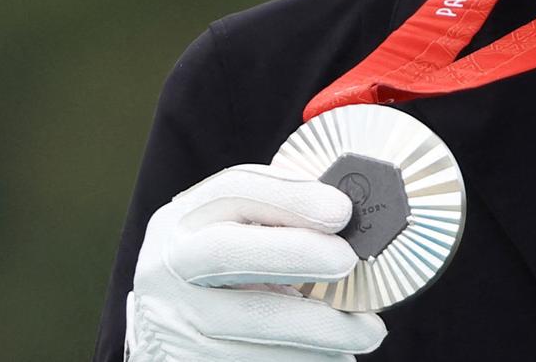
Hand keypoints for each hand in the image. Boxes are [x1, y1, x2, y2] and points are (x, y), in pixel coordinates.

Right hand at [126, 163, 388, 361]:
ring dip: (320, 328)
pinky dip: (304, 358)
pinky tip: (336, 355)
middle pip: (225, 251)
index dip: (289, 196)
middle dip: (295, 253)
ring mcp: (174, 318)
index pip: (232, 190)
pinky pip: (255, 361)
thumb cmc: (227, 274)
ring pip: (251, 320)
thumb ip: (279, 220)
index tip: (342, 211)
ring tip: (367, 331)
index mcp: (184, 219)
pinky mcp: (189, 360)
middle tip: (347, 261)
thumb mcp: (237, 236)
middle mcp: (167, 265)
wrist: (179, 331)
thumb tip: (350, 216)